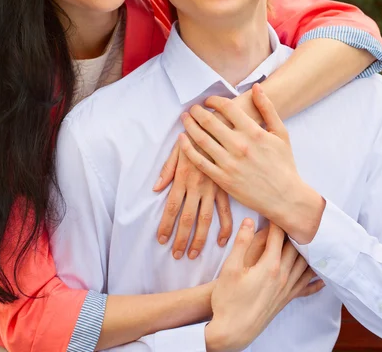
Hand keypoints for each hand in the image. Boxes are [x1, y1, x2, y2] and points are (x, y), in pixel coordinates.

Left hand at [153, 141, 231, 258]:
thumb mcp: (177, 149)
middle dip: (181, 239)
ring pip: (205, 220)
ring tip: (193, 254)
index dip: (166, 225)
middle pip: (187, 218)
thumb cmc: (195, 136)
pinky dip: (225, 228)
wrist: (221, 128)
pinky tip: (221, 241)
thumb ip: (167, 170)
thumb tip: (156, 188)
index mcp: (183, 178)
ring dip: (199, 239)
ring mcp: (213, 189)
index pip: (172, 207)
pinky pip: (226, 212)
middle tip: (176, 254)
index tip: (161, 240)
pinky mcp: (226, 188)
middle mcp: (197, 187)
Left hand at [179, 83, 325, 243]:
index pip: (227, 107)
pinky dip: (187, 148)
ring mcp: (229, 163)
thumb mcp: (281, 133)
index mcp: (253, 132)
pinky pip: (199, 161)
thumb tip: (256, 87)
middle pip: (210, 121)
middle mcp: (239, 146)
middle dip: (197, 111)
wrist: (285, 197)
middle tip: (193, 108)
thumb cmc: (283, 164)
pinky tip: (182, 139)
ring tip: (185, 118)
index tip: (209, 101)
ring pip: (201, 139)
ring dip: (189, 125)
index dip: (214, 100)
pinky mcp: (222, 179)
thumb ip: (268, 108)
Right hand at [205, 220, 324, 351]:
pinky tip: (321, 277)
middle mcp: (283, 276)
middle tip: (296, 219)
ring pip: (304, 266)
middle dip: (295, 232)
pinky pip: (306, 287)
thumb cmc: (228, 298)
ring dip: (308, 252)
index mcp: (270, 266)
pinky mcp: (286, 300)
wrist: (233, 330)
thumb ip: (242, 242)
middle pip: (295, 249)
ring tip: (311, 239)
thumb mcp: (230, 268)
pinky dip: (315, 280)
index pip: (277, 237)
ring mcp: (286, 289)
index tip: (276, 210)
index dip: (277, 222)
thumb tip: (250, 221)